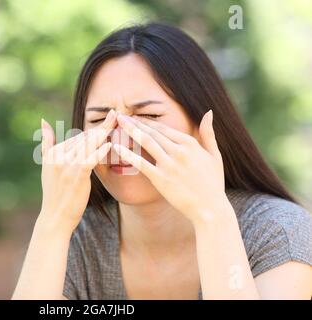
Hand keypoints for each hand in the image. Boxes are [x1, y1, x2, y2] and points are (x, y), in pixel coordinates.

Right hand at [38, 109, 116, 232]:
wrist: (55, 217)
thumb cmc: (55, 193)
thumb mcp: (47, 166)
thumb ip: (47, 143)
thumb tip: (44, 121)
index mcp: (52, 153)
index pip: (77, 138)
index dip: (94, 131)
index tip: (108, 121)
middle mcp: (58, 156)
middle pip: (84, 139)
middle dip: (101, 128)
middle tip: (116, 115)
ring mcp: (67, 165)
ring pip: (89, 145)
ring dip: (104, 134)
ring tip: (117, 122)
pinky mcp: (77, 175)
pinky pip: (90, 159)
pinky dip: (100, 151)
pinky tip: (109, 145)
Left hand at [114, 110, 228, 225]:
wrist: (210, 208)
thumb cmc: (213, 184)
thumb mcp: (214, 155)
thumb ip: (208, 133)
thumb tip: (209, 112)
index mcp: (190, 143)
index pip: (164, 129)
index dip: (147, 122)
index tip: (135, 117)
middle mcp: (179, 151)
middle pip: (153, 132)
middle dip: (135, 123)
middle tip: (121, 116)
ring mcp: (169, 164)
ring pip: (146, 142)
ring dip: (131, 131)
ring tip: (118, 124)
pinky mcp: (160, 179)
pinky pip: (141, 163)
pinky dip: (128, 154)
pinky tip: (116, 147)